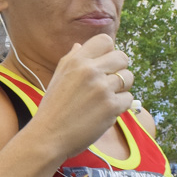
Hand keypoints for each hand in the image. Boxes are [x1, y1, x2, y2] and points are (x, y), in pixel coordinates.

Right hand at [32, 34, 134, 159]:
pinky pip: (128, 98)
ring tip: (106, 98)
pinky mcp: (111, 107)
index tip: (104, 65)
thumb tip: (79, 45)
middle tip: (109, 83)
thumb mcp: (57, 77)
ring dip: (121, 88)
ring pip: (128, 78)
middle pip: (122, 57)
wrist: (48, 136)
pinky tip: (106, 111)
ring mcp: (102, 89)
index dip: (108, 52)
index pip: (105, 40)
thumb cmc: (52, 108)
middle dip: (119, 69)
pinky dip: (121, 105)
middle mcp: (90, 71)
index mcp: (76, 61)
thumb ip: (71, 59)